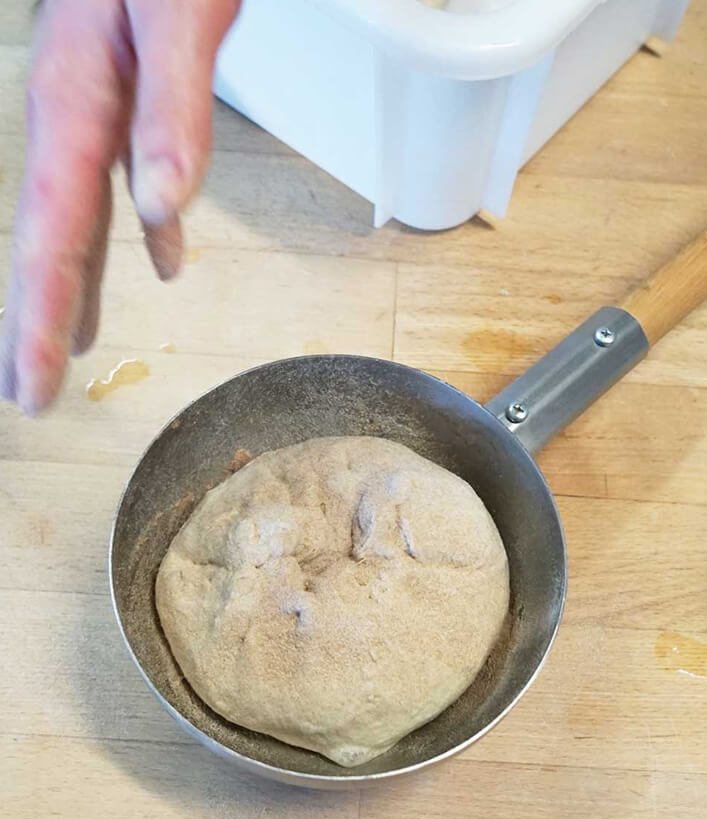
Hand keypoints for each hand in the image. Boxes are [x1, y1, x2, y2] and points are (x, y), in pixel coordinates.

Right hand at [0, 0, 239, 413]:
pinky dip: (145, 228)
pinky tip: (164, 260)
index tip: (34, 386)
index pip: (54, 232)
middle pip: (51, 235)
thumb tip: (165, 211)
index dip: (42, 315)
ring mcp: (101, 101)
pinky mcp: (134, 91)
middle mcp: (77, 107)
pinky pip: (127, 178)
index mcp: (77, 97)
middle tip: (32, 397)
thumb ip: (173, 110)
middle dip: (40, 320)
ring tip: (71, 347)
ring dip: (78, 284)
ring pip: (83, 215)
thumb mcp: (180, 17)